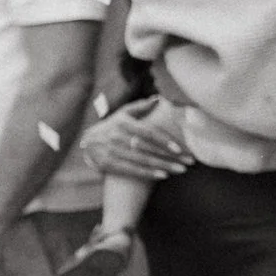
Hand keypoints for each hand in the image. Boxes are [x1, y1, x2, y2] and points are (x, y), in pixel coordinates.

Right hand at [77, 101, 193, 181]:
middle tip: (189, 162)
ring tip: (181, 170)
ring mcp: (111, 151)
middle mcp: (116, 137)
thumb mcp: (121, 114)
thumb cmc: (110, 127)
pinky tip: (163, 176)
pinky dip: (148, 173)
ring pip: (142, 160)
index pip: (148, 133)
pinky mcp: (107, 164)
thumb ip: (139, 107)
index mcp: (122, 123)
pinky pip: (131, 170)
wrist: (86, 143)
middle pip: (149, 148)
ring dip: (164, 166)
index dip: (165, 141)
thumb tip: (159, 99)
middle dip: (170, 156)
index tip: (180, 149)